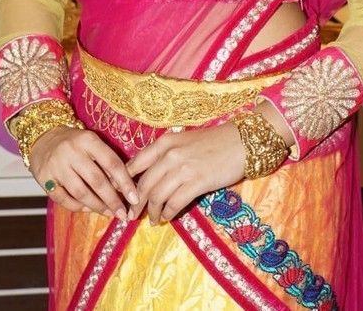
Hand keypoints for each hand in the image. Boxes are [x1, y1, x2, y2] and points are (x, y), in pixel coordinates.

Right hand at [30, 126, 138, 218]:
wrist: (43, 138)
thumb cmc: (75, 143)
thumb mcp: (91, 143)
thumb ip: (106, 160)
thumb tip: (125, 188)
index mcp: (88, 140)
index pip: (111, 163)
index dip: (125, 183)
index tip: (135, 199)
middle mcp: (72, 151)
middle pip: (97, 180)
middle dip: (112, 200)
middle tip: (122, 214)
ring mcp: (57, 165)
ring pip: (81, 192)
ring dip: (97, 206)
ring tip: (108, 213)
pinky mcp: (44, 177)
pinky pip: (64, 199)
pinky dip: (77, 207)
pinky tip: (87, 209)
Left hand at [126, 122, 244, 224]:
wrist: (241, 142)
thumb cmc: (213, 143)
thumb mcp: (184, 142)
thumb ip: (166, 155)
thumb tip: (149, 176)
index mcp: (165, 142)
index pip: (136, 164)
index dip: (125, 183)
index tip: (121, 196)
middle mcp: (170, 154)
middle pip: (144, 183)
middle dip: (135, 203)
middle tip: (131, 215)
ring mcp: (183, 168)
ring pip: (157, 195)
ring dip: (152, 212)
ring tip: (151, 220)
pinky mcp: (197, 182)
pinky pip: (175, 202)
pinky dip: (168, 213)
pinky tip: (166, 217)